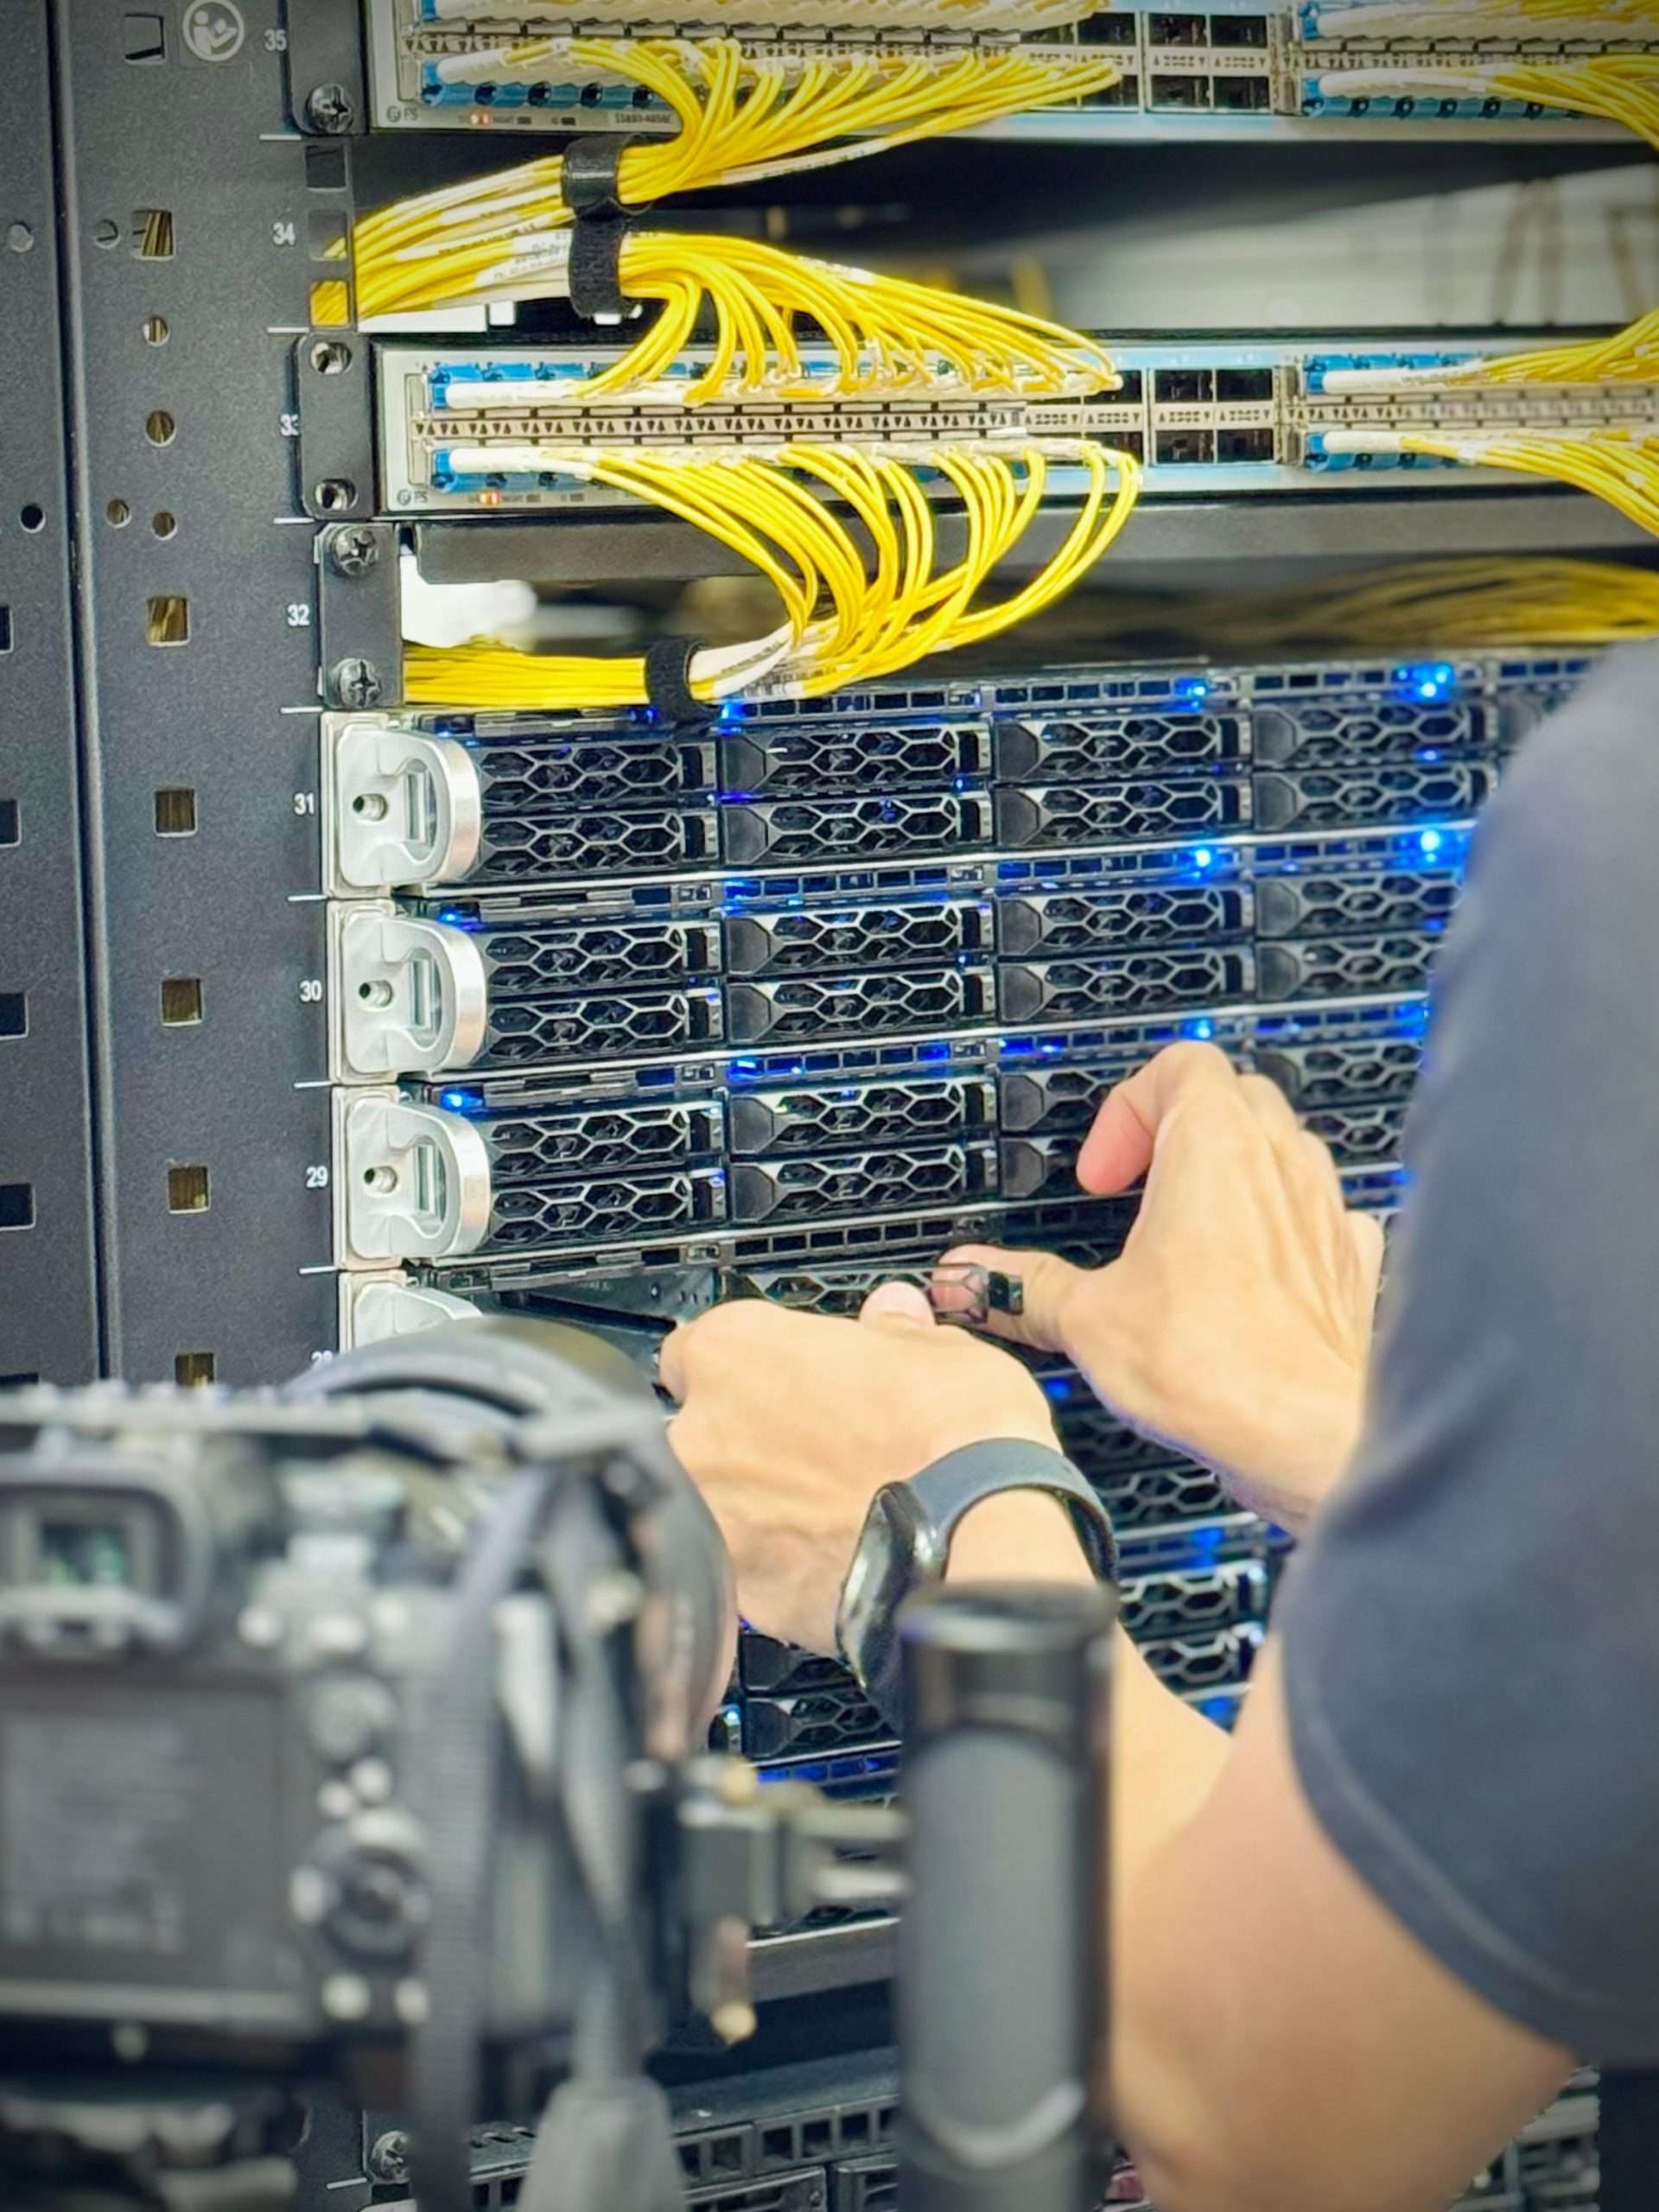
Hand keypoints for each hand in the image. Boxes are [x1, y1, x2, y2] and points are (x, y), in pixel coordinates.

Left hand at [660, 1283, 1063, 1653]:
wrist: (978, 1541)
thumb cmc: (955, 1440)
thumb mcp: (937, 1349)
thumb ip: (891, 1331)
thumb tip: (890, 1315)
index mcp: (736, 1351)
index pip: (698, 1346)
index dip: (747, 1364)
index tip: (782, 1375)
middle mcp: (704, 1433)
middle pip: (699, 1429)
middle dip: (745, 1439)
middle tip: (817, 1446)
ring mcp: (715, 1517)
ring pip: (717, 1504)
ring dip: (757, 1505)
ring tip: (829, 1509)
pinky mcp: (740, 1592)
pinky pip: (745, 1569)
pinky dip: (777, 1565)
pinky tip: (832, 1557)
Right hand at [943, 1043, 1384, 1532]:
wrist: (1310, 1433)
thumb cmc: (1215, 1364)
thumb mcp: (1087, 1318)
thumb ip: (1022, 1285)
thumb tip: (970, 1276)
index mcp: (1213, 1143)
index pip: (1177, 1064)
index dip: (1126, 1109)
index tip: (1102, 1175)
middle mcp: (1279, 1161)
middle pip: (1231, 1093)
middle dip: (1176, 1130)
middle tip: (1134, 1189)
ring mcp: (1324, 1207)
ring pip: (1280, 1148)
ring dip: (1231, 1172)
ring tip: (1184, 1233)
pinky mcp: (1351, 1260)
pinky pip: (1318, 1213)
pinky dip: (1282, 1226)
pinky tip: (1249, 1277)